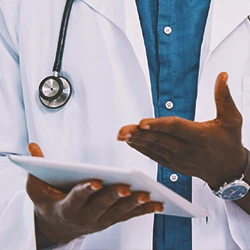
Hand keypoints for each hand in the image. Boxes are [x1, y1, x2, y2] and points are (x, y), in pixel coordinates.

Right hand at [26, 143, 162, 246]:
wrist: (57, 225)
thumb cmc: (49, 202)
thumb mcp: (36, 187)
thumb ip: (36, 167)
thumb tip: (32, 146)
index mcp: (66, 206)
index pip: (76, 197)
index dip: (85, 190)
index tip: (96, 181)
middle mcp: (85, 216)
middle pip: (101, 206)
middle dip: (113, 197)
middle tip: (126, 188)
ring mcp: (100, 220)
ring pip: (118, 213)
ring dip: (133, 204)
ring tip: (147, 195)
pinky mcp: (111, 220)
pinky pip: (128, 216)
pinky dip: (143, 211)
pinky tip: (156, 204)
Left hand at [118, 72, 247, 189]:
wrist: (226, 170)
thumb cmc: (229, 143)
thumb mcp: (232, 120)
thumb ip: (224, 97)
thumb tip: (222, 76)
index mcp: (199, 136)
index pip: (176, 128)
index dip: (158, 125)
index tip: (142, 123)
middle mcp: (186, 149)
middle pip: (159, 139)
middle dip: (139, 133)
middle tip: (122, 130)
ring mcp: (178, 159)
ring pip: (154, 148)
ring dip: (136, 141)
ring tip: (122, 134)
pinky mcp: (172, 165)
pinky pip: (154, 156)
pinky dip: (142, 149)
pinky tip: (131, 142)